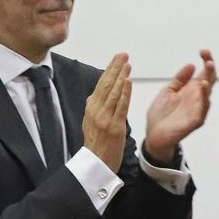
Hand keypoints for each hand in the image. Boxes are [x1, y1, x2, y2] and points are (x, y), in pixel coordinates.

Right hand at [82, 53, 131, 172]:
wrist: (96, 164)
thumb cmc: (96, 145)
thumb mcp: (91, 122)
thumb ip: (96, 108)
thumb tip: (99, 94)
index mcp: (91, 108)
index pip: (100, 84)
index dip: (109, 70)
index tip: (116, 59)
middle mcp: (96, 110)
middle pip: (106, 84)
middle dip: (115, 67)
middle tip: (123, 54)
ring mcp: (105, 118)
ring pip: (113, 92)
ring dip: (121, 76)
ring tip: (127, 63)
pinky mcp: (114, 127)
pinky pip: (120, 106)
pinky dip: (124, 92)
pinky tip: (128, 81)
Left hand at [143, 49, 215, 163]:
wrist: (153, 134)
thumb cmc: (161, 114)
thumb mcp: (168, 91)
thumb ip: (179, 79)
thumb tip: (191, 65)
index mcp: (191, 90)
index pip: (204, 73)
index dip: (206, 61)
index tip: (203, 51)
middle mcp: (197, 99)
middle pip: (210, 81)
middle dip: (211, 70)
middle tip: (208, 59)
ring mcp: (197, 110)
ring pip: (208, 95)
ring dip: (208, 83)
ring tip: (207, 71)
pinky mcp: (193, 121)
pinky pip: (202, 110)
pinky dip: (203, 100)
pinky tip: (202, 89)